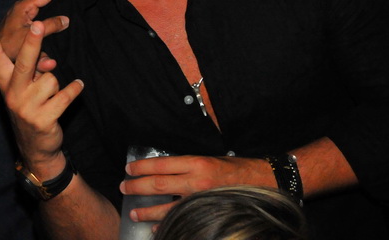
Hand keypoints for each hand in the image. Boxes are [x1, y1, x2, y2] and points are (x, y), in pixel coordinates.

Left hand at [0, 0, 75, 61]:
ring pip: (41, 1)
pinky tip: (52, 2)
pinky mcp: (22, 20)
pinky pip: (38, 8)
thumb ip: (48, 26)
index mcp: (24, 7)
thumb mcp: (30, 36)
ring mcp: (21, 13)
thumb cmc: (8, 45)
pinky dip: (48, 2)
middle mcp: (23, 7)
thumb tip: (66, 20)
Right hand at [0, 15, 83, 178]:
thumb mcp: (21, 91)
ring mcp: (27, 107)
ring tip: (51, 95)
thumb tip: (47, 60)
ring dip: (56, 84)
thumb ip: (28, 73)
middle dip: (32, 42)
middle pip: (24, 62)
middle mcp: (13, 93)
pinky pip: (66, 94)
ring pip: (51, 79)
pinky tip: (77, 86)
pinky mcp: (44, 119)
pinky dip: (75, 88)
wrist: (35, 147)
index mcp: (6, 83)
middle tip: (38, 24)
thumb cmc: (29, 109)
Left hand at [120, 155, 272, 222]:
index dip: (142, 167)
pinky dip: (167, 226)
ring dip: (147, 212)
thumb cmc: (234, 168)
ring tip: (134, 213)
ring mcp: (202, 200)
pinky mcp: (208, 213)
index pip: (161, 165)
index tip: (128, 169)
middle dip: (137, 187)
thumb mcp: (207, 159)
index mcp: (196, 163)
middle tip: (124, 188)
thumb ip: (185, 166)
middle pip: (158, 185)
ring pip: (167, 207)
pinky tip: (157, 228)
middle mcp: (196, 181)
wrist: (264, 182)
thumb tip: (161, 172)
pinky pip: (183, 221)